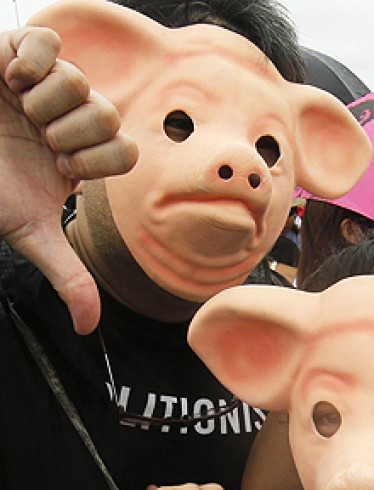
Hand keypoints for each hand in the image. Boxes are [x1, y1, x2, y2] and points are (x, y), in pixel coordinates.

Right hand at [0, 27, 137, 333]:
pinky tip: (10, 80)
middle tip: (38, 139)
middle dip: (68, 135)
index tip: (60, 169)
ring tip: (18, 111)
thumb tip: (89, 328)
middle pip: (108, 116)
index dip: (94, 162)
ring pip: (81, 82)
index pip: (126, 151)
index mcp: (85, 154)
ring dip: (44, 103)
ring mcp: (51, 83)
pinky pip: (48, 41)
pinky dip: (30, 60)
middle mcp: (76, 117)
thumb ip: (67, 274)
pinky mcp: (22, 50)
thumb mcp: (27, 230)